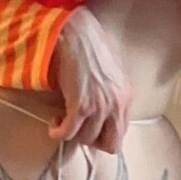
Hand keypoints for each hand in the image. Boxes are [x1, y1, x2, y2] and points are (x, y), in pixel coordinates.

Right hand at [48, 5, 132, 153]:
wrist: (75, 35)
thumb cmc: (90, 48)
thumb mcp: (110, 75)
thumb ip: (110, 97)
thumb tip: (100, 115)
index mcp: (126, 98)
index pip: (120, 134)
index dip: (103, 137)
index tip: (89, 129)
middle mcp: (117, 106)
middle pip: (109, 144)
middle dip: (91, 141)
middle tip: (77, 128)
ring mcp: (100, 107)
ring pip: (86, 139)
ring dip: (72, 133)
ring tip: (62, 119)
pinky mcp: (81, 106)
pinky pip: (68, 132)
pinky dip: (58, 132)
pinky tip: (54, 124)